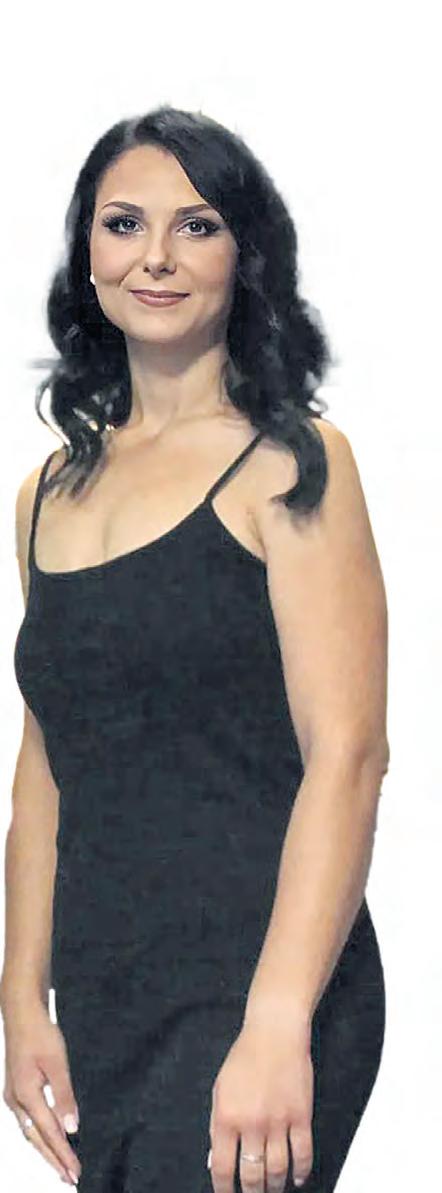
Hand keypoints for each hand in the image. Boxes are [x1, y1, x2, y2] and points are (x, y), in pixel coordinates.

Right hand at [1, 998, 81, 1185]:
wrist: (21, 1012)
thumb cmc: (40, 1033)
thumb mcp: (57, 1063)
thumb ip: (64, 1096)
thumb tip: (71, 1127)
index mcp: (26, 1096)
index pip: (49, 1133)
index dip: (63, 1155)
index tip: (75, 1172)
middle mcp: (16, 1101)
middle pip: (36, 1139)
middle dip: (53, 1160)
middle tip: (69, 1177)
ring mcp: (13, 1096)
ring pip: (29, 1132)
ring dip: (45, 1150)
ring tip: (60, 1165)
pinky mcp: (15, 1089)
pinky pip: (26, 1121)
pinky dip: (38, 1134)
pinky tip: (47, 1137)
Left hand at [208, 1016, 313, 1192]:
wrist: (275, 1031)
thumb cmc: (245, 1056)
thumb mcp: (219, 1088)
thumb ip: (215, 1125)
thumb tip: (214, 1159)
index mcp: (226, 1116)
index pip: (222, 1167)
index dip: (224, 1189)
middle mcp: (252, 1122)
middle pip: (252, 1175)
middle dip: (252, 1192)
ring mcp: (279, 1120)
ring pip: (278, 1170)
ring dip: (275, 1186)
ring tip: (273, 1189)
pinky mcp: (301, 1115)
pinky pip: (303, 1153)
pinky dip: (301, 1172)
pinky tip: (297, 1178)